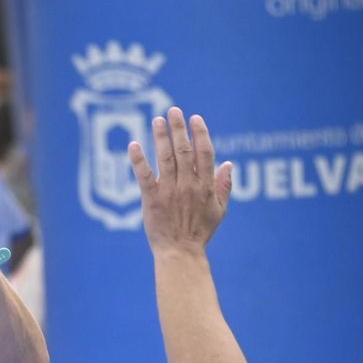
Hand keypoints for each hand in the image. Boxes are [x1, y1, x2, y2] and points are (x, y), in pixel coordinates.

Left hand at [128, 107, 232, 255]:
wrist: (180, 253)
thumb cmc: (200, 233)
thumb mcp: (219, 210)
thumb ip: (224, 186)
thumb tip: (229, 164)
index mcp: (205, 186)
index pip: (205, 153)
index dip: (200, 133)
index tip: (195, 118)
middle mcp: (188, 185)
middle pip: (184, 150)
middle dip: (179, 128)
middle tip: (173, 110)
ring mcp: (169, 191)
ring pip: (166, 158)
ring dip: (161, 137)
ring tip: (158, 120)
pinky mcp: (152, 200)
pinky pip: (144, 176)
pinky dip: (139, 160)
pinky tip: (134, 144)